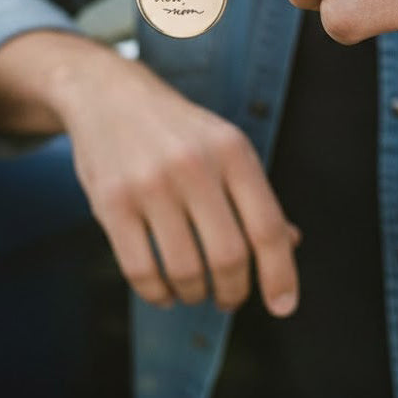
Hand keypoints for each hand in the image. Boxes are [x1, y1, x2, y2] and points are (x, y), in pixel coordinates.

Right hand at [44, 41, 300, 314]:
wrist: (106, 93)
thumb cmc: (172, 126)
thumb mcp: (222, 142)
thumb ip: (253, 193)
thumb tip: (291, 243)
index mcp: (231, 149)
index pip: (267, 227)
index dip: (280, 275)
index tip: (282, 305)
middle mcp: (193, 164)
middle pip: (229, 256)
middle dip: (233, 291)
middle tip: (228, 296)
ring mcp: (149, 183)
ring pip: (185, 270)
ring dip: (195, 294)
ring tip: (193, 289)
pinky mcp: (111, 201)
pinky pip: (140, 270)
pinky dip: (157, 294)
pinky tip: (164, 288)